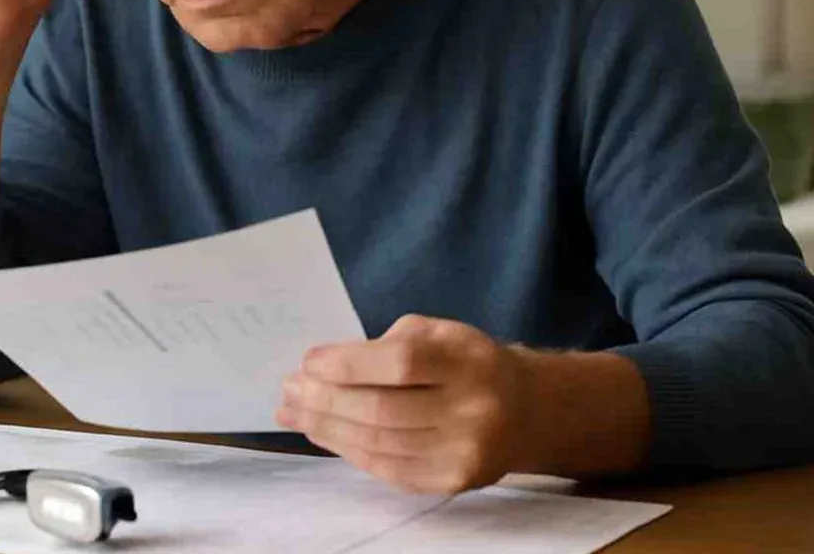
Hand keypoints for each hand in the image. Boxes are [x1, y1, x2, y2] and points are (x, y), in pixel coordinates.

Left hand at [275, 315, 534, 494]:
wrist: (525, 410)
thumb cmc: (466, 362)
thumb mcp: (438, 332)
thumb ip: (387, 345)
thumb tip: (321, 368)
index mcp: (468, 360)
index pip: (400, 364)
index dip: (347, 364)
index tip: (308, 361)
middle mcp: (472, 409)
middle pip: (382, 410)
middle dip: (324, 400)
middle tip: (288, 390)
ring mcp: (464, 451)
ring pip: (379, 444)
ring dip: (326, 428)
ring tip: (294, 412)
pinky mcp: (453, 481)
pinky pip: (388, 469)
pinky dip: (348, 451)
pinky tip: (325, 433)